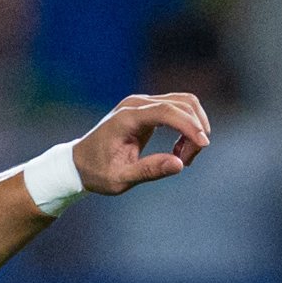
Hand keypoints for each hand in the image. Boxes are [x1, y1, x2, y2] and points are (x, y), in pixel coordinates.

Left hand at [72, 92, 211, 195]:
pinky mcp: (149, 109)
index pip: (166, 111)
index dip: (189, 125)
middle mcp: (136, 104)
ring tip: (184, 156)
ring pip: (184, 104)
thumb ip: (148, 171)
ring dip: (194, 127)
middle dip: (195, 131)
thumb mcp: (119, 179)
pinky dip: (188, 126)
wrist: (78, 163)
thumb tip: (179, 164)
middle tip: (187, 161)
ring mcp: (143, 103)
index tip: (203, 144)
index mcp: (127, 118)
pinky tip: (179, 149)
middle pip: (182, 104)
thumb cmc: (96, 172)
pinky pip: (178, 109)